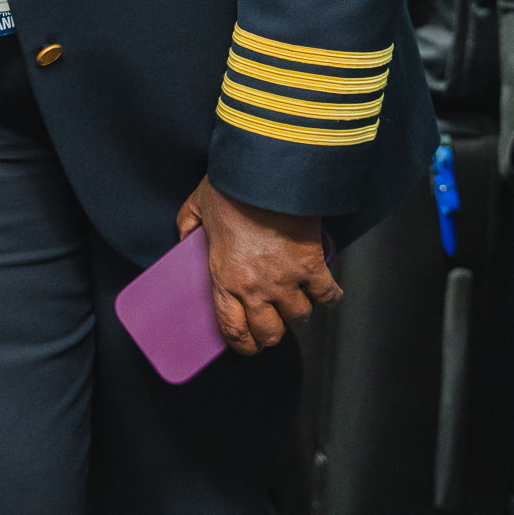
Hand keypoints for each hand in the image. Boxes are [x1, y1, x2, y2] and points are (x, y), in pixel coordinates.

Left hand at [176, 176, 340, 354]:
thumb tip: (184, 238)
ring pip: (299, 317)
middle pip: (271, 333)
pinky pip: (327, 295)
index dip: (242, 344)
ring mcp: (286, 278)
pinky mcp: (312, 264)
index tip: (247, 343)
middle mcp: (256, 287)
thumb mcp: (197, 205)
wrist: (265, 170)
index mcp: (226, 279)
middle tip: (272, 322)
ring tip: (295, 300)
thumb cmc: (230, 186)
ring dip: (298, 312)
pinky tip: (325, 291)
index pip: (234, 331)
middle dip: (271, 333)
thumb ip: (187, 226)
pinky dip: (329, 296)